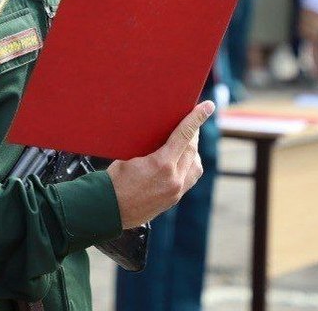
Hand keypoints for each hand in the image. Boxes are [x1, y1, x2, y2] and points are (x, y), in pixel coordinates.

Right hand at [107, 101, 212, 228]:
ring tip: (186, 141)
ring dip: (193, 150)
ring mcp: (176, 191)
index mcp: (161, 165)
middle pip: (192, 149)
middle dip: (193, 133)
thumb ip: (150, 147)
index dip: (196, 118)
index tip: (208, 106)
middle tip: (192, 120)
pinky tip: (181, 160)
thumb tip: (162, 133)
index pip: (184, 135)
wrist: (109, 211)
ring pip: (195, 164)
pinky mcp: (174, 199)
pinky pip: (190, 177)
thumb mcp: (129, 156)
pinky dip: (189, 165)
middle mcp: (173, 179)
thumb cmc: (114, 180)